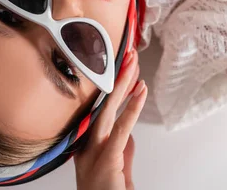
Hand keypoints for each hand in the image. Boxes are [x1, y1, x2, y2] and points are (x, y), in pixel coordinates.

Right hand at [74, 50, 146, 189]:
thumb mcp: (116, 171)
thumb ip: (121, 150)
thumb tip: (127, 132)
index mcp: (86, 145)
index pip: (100, 108)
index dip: (113, 86)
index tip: (123, 68)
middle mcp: (86, 145)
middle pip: (102, 103)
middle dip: (116, 77)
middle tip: (128, 55)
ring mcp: (93, 151)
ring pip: (108, 110)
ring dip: (123, 84)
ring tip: (134, 64)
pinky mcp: (106, 159)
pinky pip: (120, 129)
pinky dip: (131, 108)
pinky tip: (140, 91)